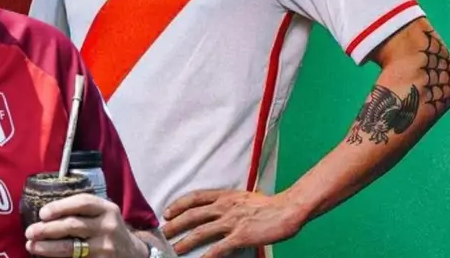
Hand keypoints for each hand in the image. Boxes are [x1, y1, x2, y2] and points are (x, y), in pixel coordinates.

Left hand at [25, 194, 147, 257]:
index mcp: (107, 209)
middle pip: (73, 226)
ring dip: (48, 247)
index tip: (42, 213)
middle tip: (29, 232)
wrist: (132, 253)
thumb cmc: (107, 229)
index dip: (60, 207)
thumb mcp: (103, 213)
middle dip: (47, 229)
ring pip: (71, 248)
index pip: (82, 203)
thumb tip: (44, 213)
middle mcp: (108, 227)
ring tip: (32, 246)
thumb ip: (81, 209)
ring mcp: (106, 248)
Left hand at [163, 189, 305, 256]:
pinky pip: (219, 247)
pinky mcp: (240, 236)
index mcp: (224, 196)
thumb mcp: (242, 197)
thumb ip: (227, 202)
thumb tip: (216, 209)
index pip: (194, 198)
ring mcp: (231, 222)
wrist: (287, 209)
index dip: (178, 205)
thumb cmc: (268, 205)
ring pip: (200, 231)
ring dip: (185, 241)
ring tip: (174, 249)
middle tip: (162, 233)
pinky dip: (207, 255)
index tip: (167, 213)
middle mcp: (224, 207)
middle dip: (175, 225)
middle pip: (192, 215)